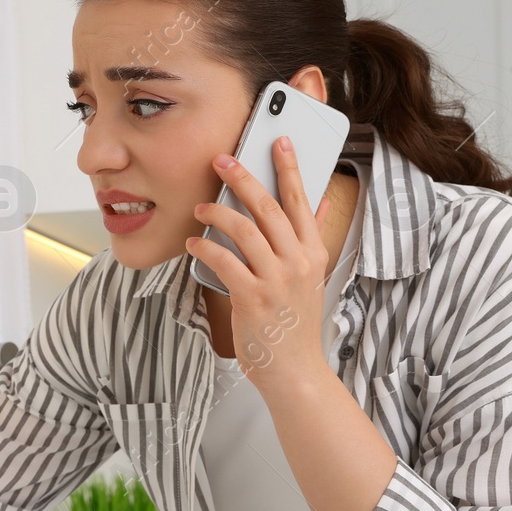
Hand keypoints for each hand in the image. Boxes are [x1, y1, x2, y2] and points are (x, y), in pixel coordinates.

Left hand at [186, 135, 333, 386]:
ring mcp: (276, 280)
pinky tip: (193, 242)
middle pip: (268, 207)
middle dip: (242, 177)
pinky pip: (223, 260)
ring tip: (200, 206)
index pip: (302, 200)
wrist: (295, 369)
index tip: (277, 141)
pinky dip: (204, 246)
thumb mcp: (312, 276)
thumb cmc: (295, 322)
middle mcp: (298, 261)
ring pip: (243, 229)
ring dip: (216, 212)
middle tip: (221, 159)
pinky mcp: (252, 297)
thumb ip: (312, 237)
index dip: (288, 168)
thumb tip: (318, 200)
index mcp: (314, 251)